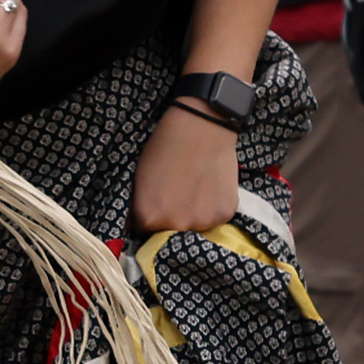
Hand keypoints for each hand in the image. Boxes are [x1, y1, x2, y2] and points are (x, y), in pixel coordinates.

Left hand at [131, 104, 240, 235]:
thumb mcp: (139, 180)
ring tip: (195, 191)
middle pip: (171, 235)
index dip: (150, 221)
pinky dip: (212, 209)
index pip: (145, 234)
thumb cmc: (164, 149)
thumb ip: (139, 209)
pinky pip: (215, 220)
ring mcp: (203, 222)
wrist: (201, 128)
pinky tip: (210, 188)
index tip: (156, 208)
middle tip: (177, 197)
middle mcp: (177, 226)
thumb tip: (138, 228)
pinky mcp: (225, 214)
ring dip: (194, 217)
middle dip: (172, 222)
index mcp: (150, 218)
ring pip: (195, 229)